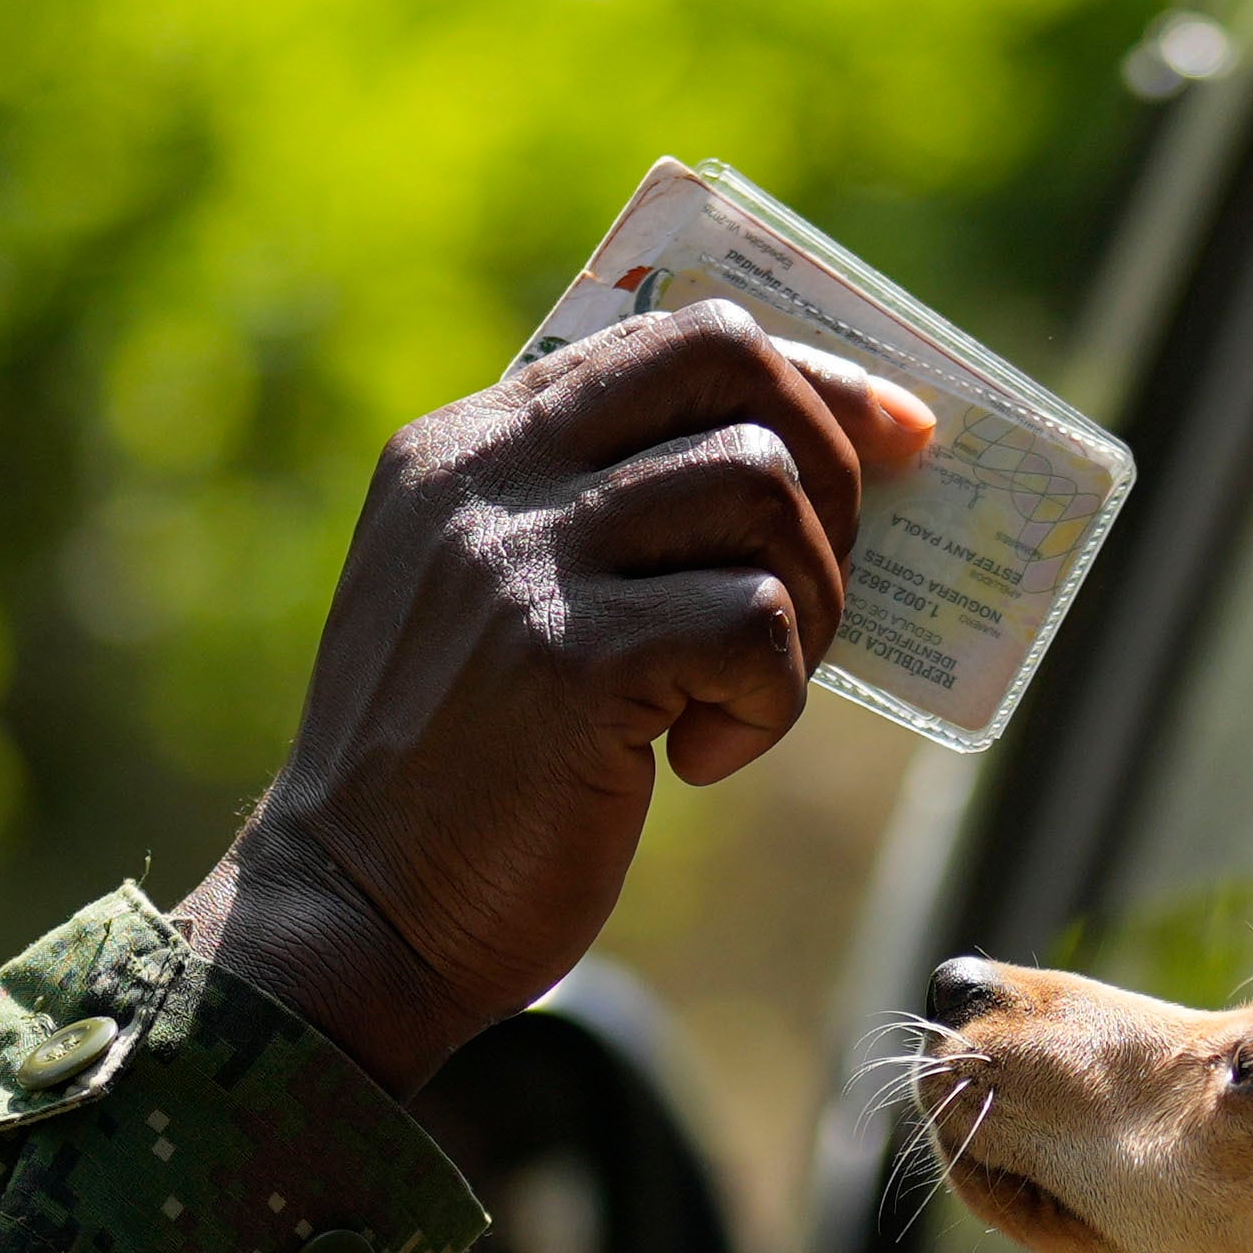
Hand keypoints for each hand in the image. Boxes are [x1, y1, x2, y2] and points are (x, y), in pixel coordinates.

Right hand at [179, 304, 934, 1091]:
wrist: (355, 916)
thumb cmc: (458, 778)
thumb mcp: (496, 608)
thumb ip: (599, 524)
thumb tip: (820, 474)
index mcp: (465, 449)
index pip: (672, 336)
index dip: (815, 381)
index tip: (898, 439)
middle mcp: (485, 479)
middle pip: (732, 365)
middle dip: (829, 471)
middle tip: (815, 593)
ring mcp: (521, 561)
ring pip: (759, 486)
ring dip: (803, 603)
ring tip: (742, 694)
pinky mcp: (568, 659)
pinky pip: (753, 621)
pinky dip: (768, 701)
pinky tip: (700, 761)